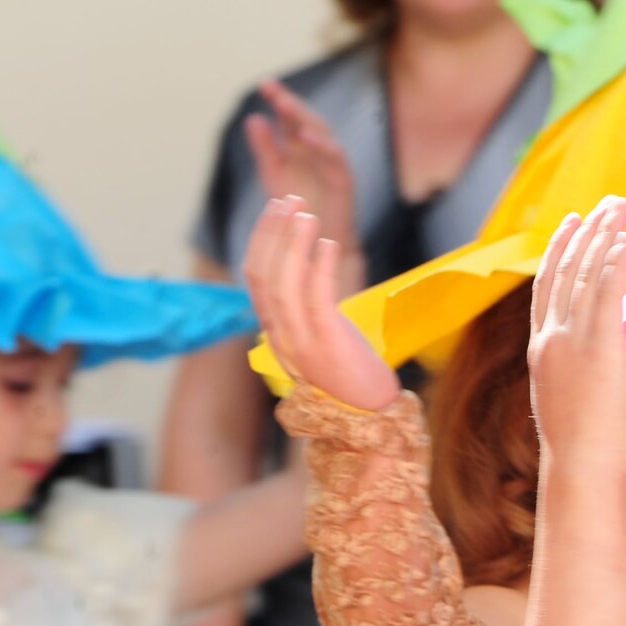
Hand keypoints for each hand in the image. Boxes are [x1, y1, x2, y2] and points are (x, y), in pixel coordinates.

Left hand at [246, 80, 358, 254]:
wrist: (318, 242)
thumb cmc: (298, 209)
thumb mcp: (274, 174)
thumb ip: (265, 148)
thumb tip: (253, 118)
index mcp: (300, 147)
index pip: (290, 117)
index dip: (279, 99)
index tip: (263, 84)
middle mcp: (317, 151)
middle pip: (306, 119)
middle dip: (290, 103)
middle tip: (272, 89)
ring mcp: (332, 164)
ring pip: (323, 133)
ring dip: (304, 117)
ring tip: (284, 104)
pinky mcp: (343, 181)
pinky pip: (336, 159)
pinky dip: (323, 144)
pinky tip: (304, 135)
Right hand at [247, 196, 399, 411]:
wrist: (369, 426)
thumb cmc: (352, 381)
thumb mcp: (322, 341)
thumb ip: (310, 312)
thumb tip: (311, 272)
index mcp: (277, 333)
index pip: (255, 278)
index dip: (263, 239)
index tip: (279, 209)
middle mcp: (280, 337)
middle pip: (262, 274)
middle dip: (273, 232)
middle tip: (289, 200)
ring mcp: (300, 343)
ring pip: (283, 283)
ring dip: (293, 243)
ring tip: (306, 214)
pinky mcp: (326, 346)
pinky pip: (316, 299)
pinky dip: (318, 266)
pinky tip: (327, 243)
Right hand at [529, 196, 625, 473]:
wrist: (579, 468)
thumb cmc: (580, 450)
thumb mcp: (570, 401)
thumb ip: (575, 374)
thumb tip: (593, 367)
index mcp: (541, 351)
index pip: (546, 289)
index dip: (558, 251)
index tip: (572, 223)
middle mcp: (551, 339)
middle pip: (565, 272)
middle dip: (586, 233)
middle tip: (605, 203)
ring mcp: (572, 342)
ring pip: (584, 276)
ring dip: (603, 237)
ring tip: (618, 208)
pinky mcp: (599, 348)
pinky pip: (604, 294)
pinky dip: (613, 262)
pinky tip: (623, 240)